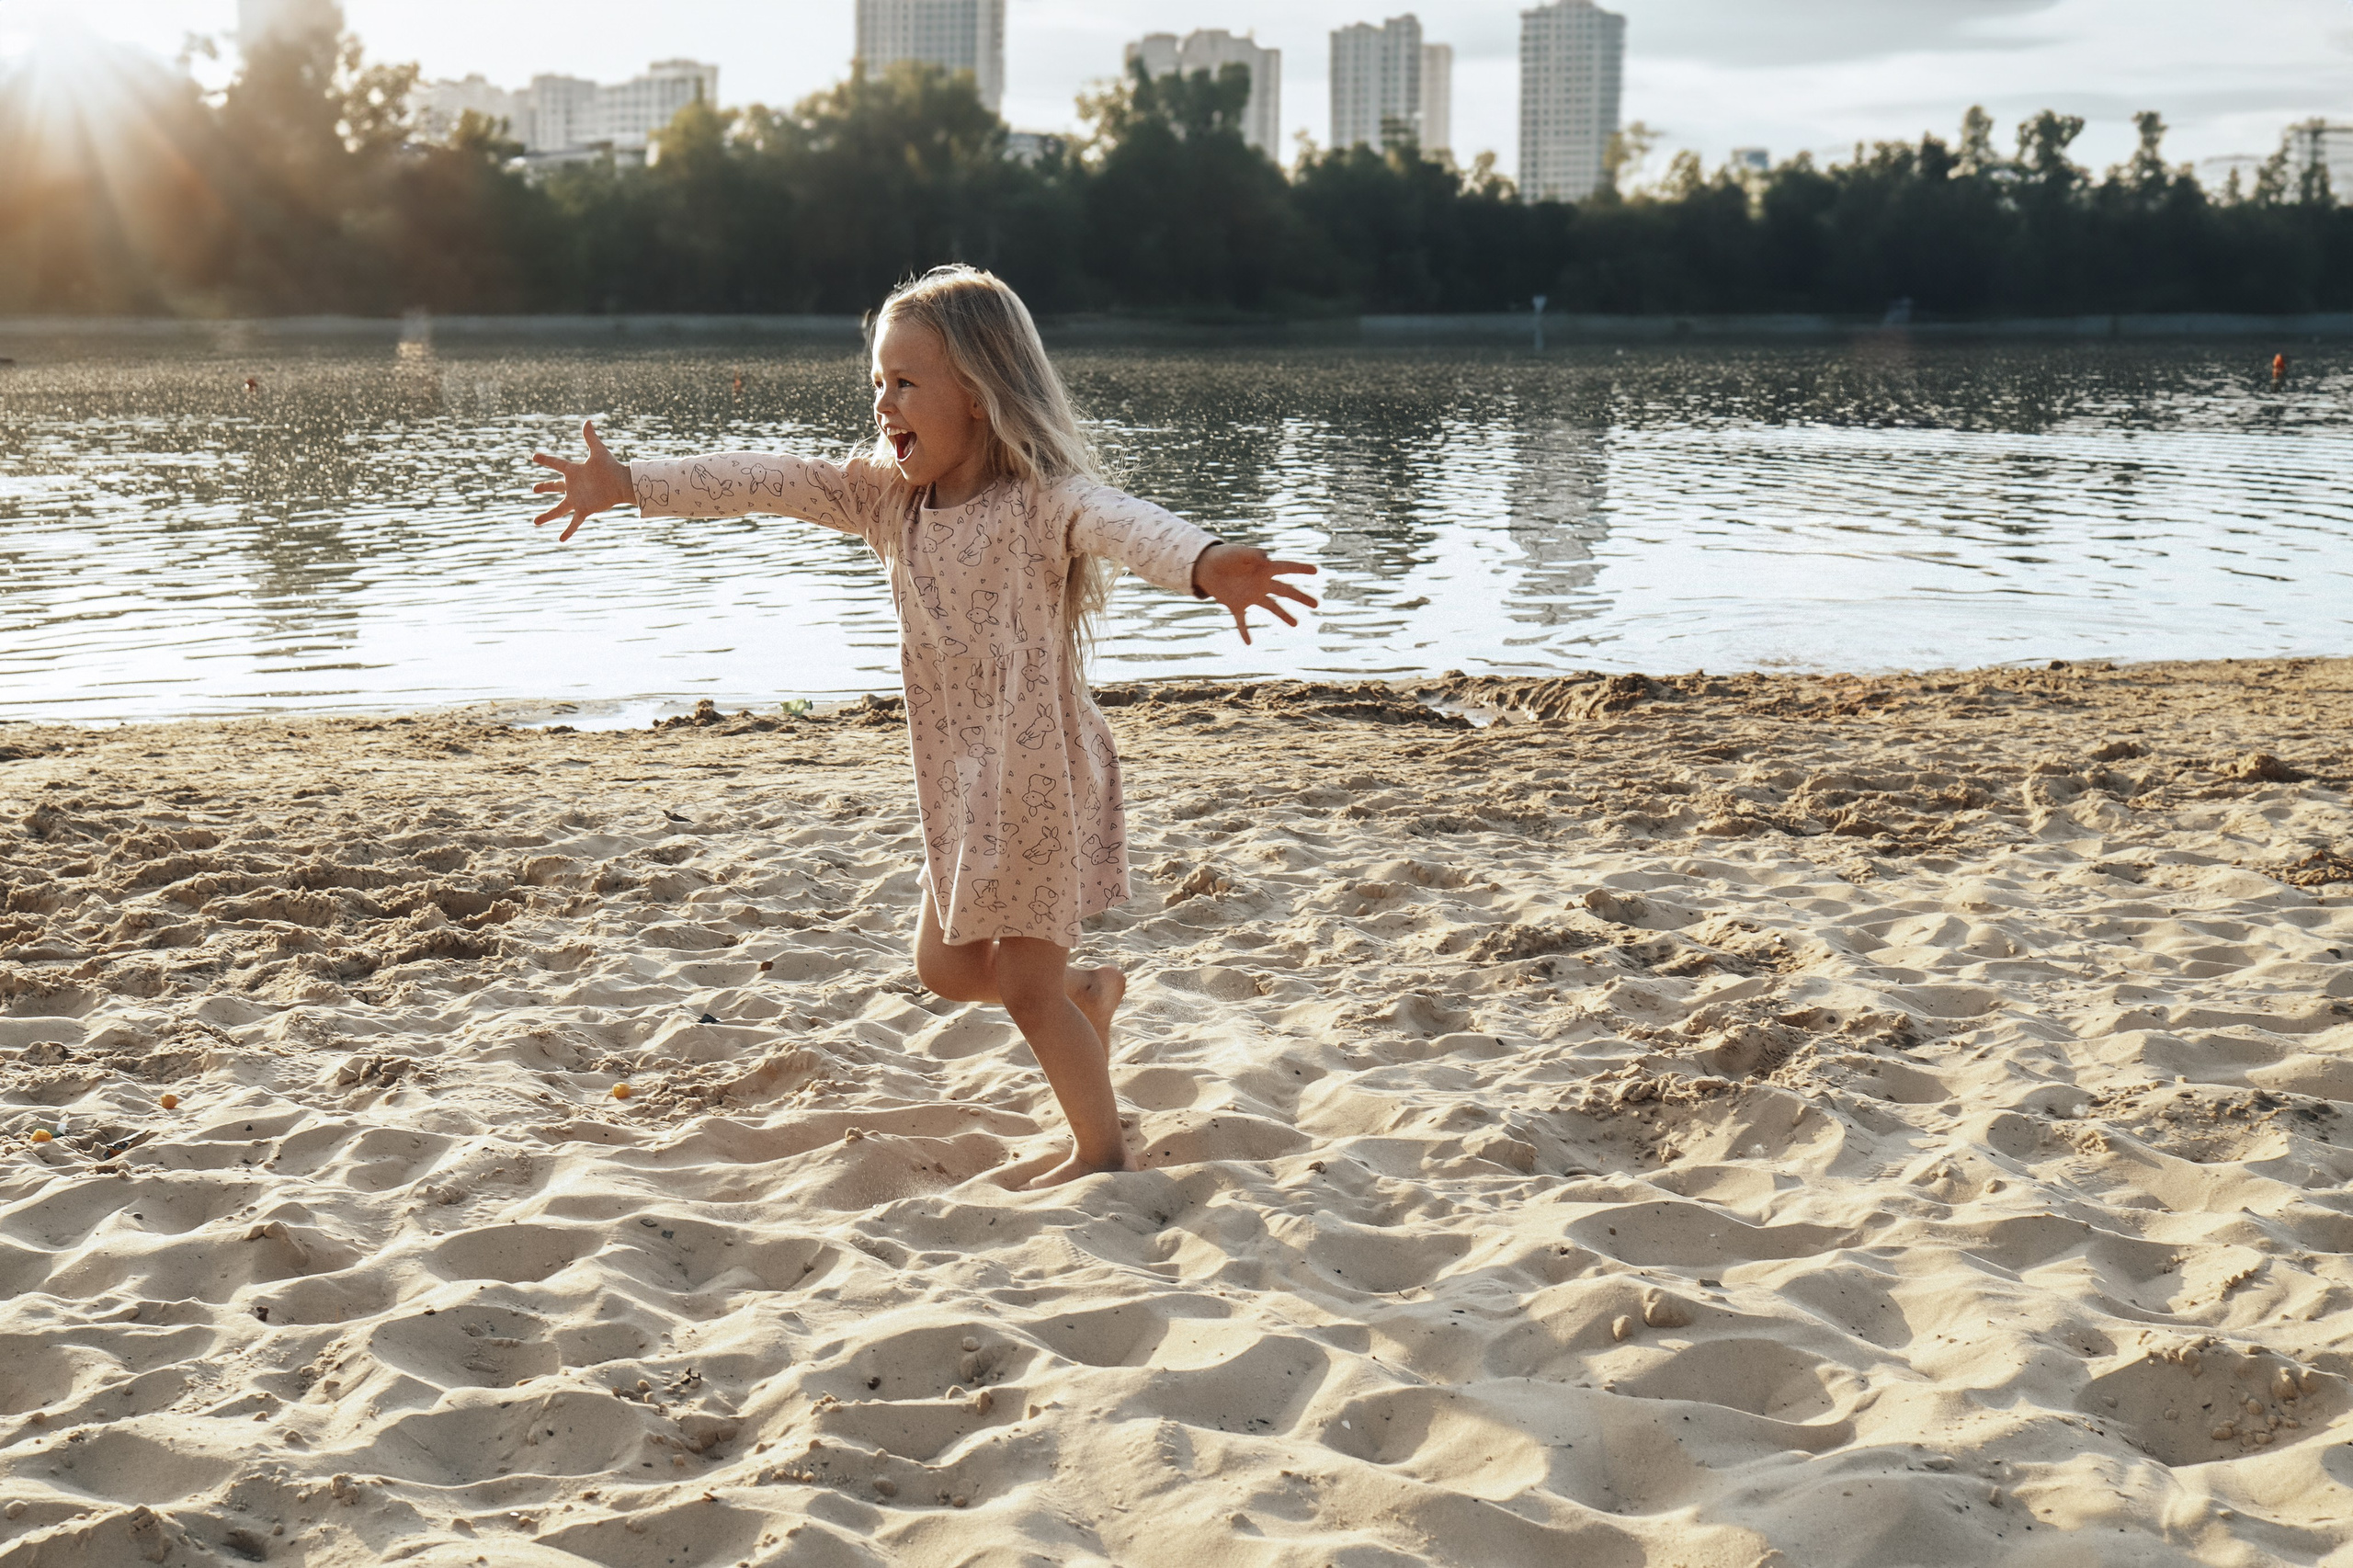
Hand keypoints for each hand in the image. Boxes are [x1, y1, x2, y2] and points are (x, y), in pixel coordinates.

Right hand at [530, 420, 633, 542]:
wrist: (623, 484)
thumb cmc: (611, 468)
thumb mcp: (598, 452)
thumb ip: (590, 438)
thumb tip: (587, 421)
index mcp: (574, 471)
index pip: (556, 464)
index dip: (546, 460)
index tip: (534, 457)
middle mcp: (573, 486)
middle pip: (555, 487)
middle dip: (544, 487)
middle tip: (533, 489)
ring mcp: (577, 499)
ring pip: (558, 509)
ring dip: (547, 516)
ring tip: (534, 522)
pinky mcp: (584, 509)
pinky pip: (574, 522)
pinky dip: (568, 531)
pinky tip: (560, 539)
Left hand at [1191, 543, 1319, 644]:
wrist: (1207, 566)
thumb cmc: (1225, 556)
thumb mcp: (1239, 552)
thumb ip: (1252, 554)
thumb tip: (1266, 557)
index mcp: (1263, 568)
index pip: (1285, 568)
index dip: (1300, 569)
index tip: (1315, 571)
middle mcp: (1261, 583)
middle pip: (1284, 590)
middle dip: (1300, 597)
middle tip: (1316, 604)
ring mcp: (1250, 595)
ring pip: (1271, 607)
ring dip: (1284, 615)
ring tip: (1295, 624)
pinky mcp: (1236, 605)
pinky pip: (1242, 621)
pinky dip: (1244, 631)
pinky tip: (1249, 643)